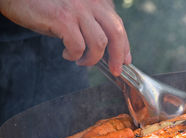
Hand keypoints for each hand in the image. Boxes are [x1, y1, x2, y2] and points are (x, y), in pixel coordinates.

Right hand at [0, 0, 130, 75]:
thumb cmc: (47, 6)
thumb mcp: (76, 13)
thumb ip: (93, 25)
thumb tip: (109, 52)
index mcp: (98, 1)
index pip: (118, 25)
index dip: (125, 46)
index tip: (125, 60)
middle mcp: (92, 2)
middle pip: (116, 33)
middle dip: (118, 56)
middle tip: (115, 70)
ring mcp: (78, 9)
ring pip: (99, 43)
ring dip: (92, 59)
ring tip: (81, 61)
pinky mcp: (62, 18)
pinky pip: (78, 46)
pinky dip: (74, 56)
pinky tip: (66, 54)